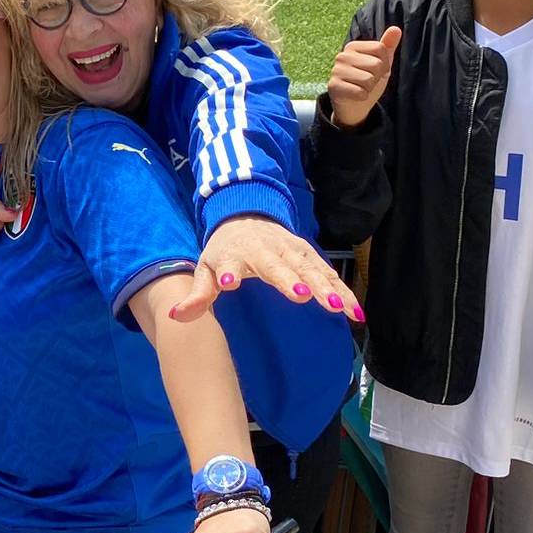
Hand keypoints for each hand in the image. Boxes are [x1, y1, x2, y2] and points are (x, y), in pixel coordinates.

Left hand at [172, 216, 361, 322]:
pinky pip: (329, 275)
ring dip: (326, 288)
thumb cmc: (224, 251)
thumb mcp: (205, 268)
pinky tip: (356, 313)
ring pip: (310, 269)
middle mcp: (265, 250)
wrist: (244, 216)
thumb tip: (176, 316)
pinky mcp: (309, 255)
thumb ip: (196, 294)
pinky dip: (344, 292)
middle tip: (302, 294)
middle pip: (278, 266)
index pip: (230, 264)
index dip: (228, 274)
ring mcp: (290, 251)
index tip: (228, 284)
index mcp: (235, 254)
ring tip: (339, 309)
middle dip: (289, 279)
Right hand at [326, 26, 401, 129]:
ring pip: (369, 79)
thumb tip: (396, 29)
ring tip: (361, 88)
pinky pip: (360, 92)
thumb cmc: (367, 82)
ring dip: (369, 88)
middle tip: (367, 82)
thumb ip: (387, 46)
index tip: (376, 71)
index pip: (381, 49)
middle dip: (377, 77)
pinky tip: (355, 96)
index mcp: (353, 46)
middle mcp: (342, 56)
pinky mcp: (334, 86)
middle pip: (376, 64)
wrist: (353, 106)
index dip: (385, 63)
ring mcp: (336, 71)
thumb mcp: (381, 63)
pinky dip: (362, 97)